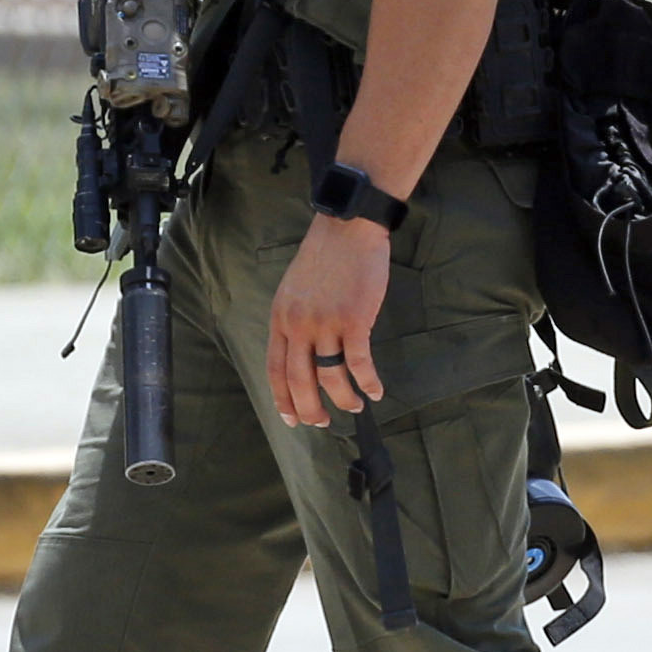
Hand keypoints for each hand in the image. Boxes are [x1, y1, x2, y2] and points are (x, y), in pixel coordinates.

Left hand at [269, 212, 391, 425]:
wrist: (347, 228)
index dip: (283, 400)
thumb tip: (302, 352)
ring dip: (343, 398)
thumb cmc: (324, 256)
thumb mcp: (293, 289)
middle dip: (311, 409)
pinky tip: (375, 390)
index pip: (276, 370)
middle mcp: (298, 325)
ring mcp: (326, 324)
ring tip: (354, 406)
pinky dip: (368, 381)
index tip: (292, 419)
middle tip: (322, 423)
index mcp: (281, 319)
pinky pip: (359, 362)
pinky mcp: (354, 320)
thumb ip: (294, 321)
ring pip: (330, 376)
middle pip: (300, 381)